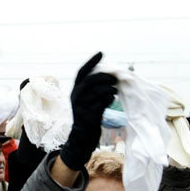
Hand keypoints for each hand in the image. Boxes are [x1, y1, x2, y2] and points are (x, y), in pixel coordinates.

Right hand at [59, 52, 117, 170]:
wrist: (82, 137)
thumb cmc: (88, 116)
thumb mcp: (88, 101)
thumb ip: (95, 90)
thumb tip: (112, 77)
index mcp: (75, 91)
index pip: (82, 72)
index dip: (92, 62)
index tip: (101, 53)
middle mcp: (76, 97)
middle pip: (91, 80)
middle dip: (105, 77)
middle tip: (115, 78)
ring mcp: (81, 107)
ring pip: (98, 91)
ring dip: (109, 89)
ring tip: (115, 90)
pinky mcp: (88, 116)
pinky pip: (101, 103)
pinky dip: (108, 99)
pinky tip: (111, 99)